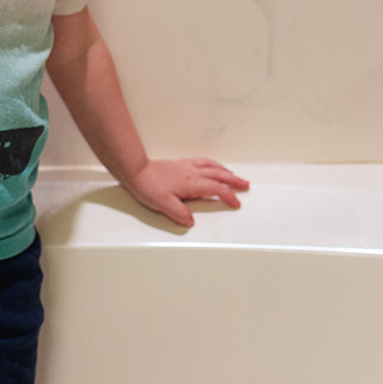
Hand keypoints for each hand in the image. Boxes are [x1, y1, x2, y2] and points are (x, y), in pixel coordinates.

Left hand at [124, 158, 249, 227]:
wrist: (137, 171)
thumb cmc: (148, 186)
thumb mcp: (163, 205)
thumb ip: (180, 213)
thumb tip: (191, 221)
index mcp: (191, 183)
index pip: (215, 189)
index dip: (228, 196)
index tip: (236, 203)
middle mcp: (192, 173)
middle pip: (218, 175)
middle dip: (234, 180)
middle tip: (245, 184)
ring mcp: (187, 167)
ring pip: (212, 166)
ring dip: (225, 170)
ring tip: (234, 175)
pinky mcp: (180, 164)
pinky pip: (203, 162)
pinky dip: (213, 164)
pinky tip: (212, 166)